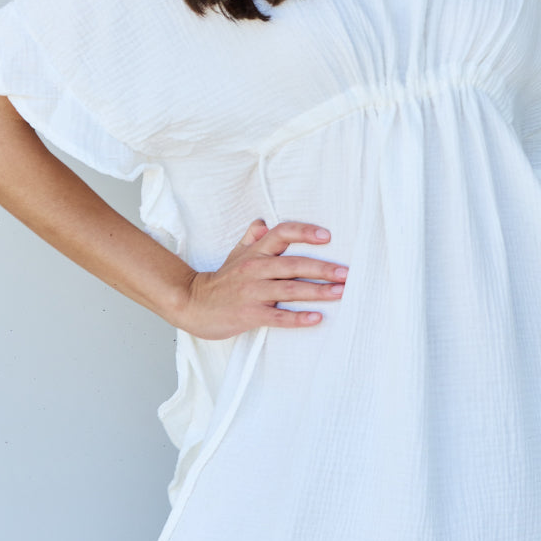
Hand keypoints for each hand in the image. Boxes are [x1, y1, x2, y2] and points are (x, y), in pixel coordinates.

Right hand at [177, 220, 347, 339]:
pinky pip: (278, 316)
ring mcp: (252, 292)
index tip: (327, 236)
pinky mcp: (249, 314)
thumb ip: (252, 239)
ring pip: (290, 289)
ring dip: (318, 291)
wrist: (192, 304)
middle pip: (294, 264)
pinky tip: (316, 318)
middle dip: (323, 268)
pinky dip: (298, 318)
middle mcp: (255, 269)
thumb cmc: (221, 281)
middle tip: (347, 273)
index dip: (304, 233)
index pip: (282, 234)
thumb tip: (264, 222)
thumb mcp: (235, 254)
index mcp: (255, 252)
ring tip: (340, 292)